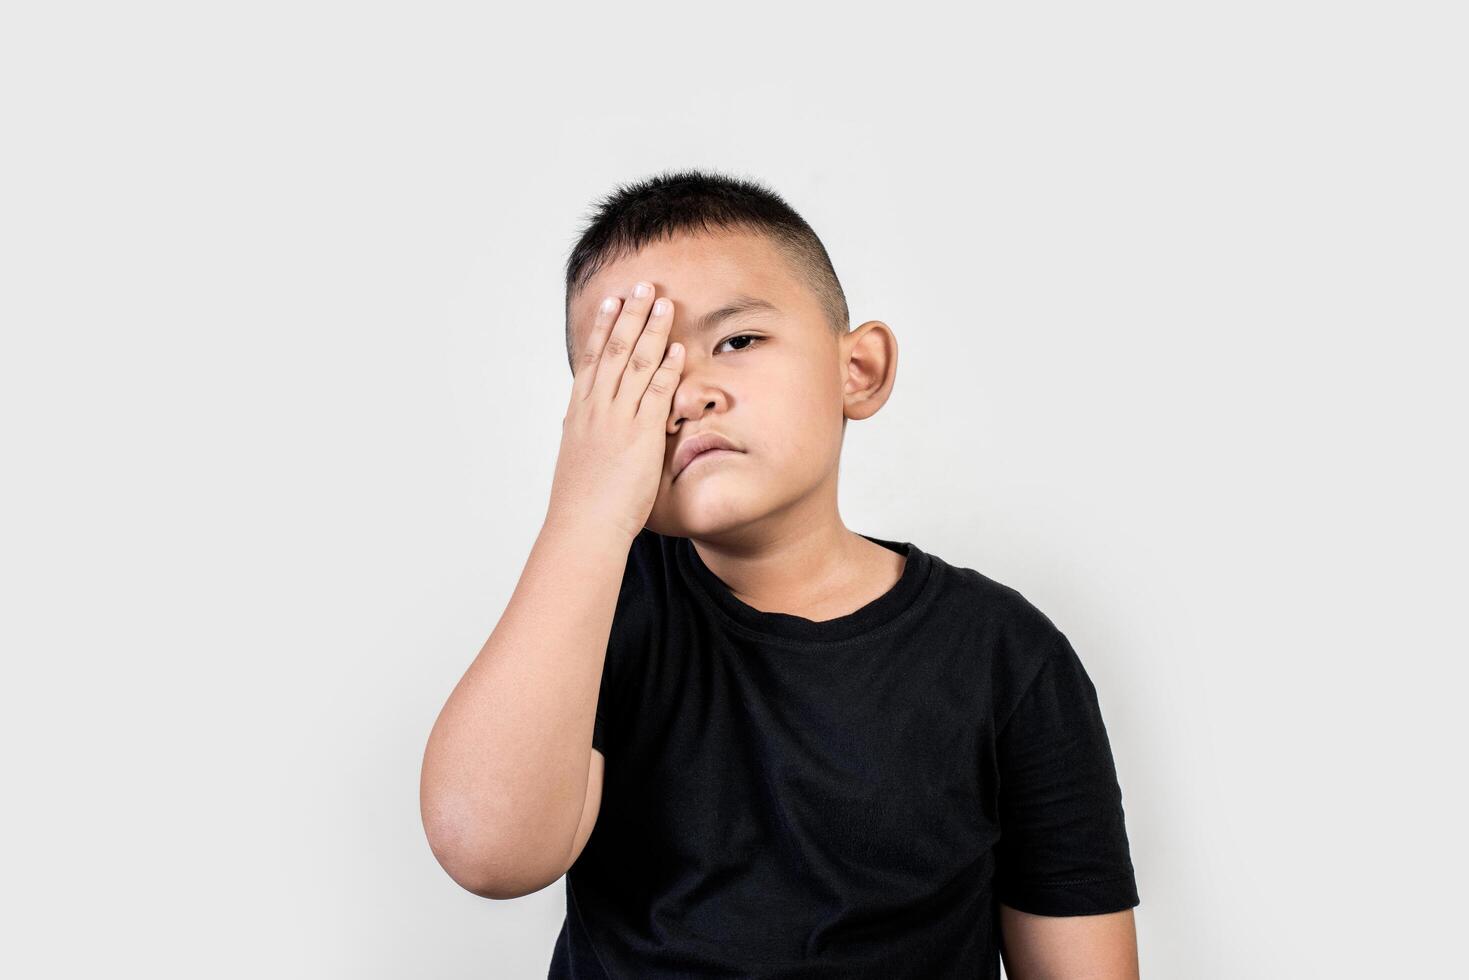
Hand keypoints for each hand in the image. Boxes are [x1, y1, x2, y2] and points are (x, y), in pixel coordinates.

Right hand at [547, 280, 684, 541]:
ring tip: (663, 302)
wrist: (583, 525)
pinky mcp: (640, 435)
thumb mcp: (574, 458)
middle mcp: (596, 408)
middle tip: (642, 285)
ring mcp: (617, 419)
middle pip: (614, 349)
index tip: (612, 301)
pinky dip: (666, 368)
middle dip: (630, 314)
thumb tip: (571, 423)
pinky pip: (655, 394)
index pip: (592, 358)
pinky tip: (676, 348)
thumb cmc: (580, 502)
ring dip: (651, 329)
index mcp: (580, 412)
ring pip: (634, 363)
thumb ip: (578, 435)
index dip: (603, 326)